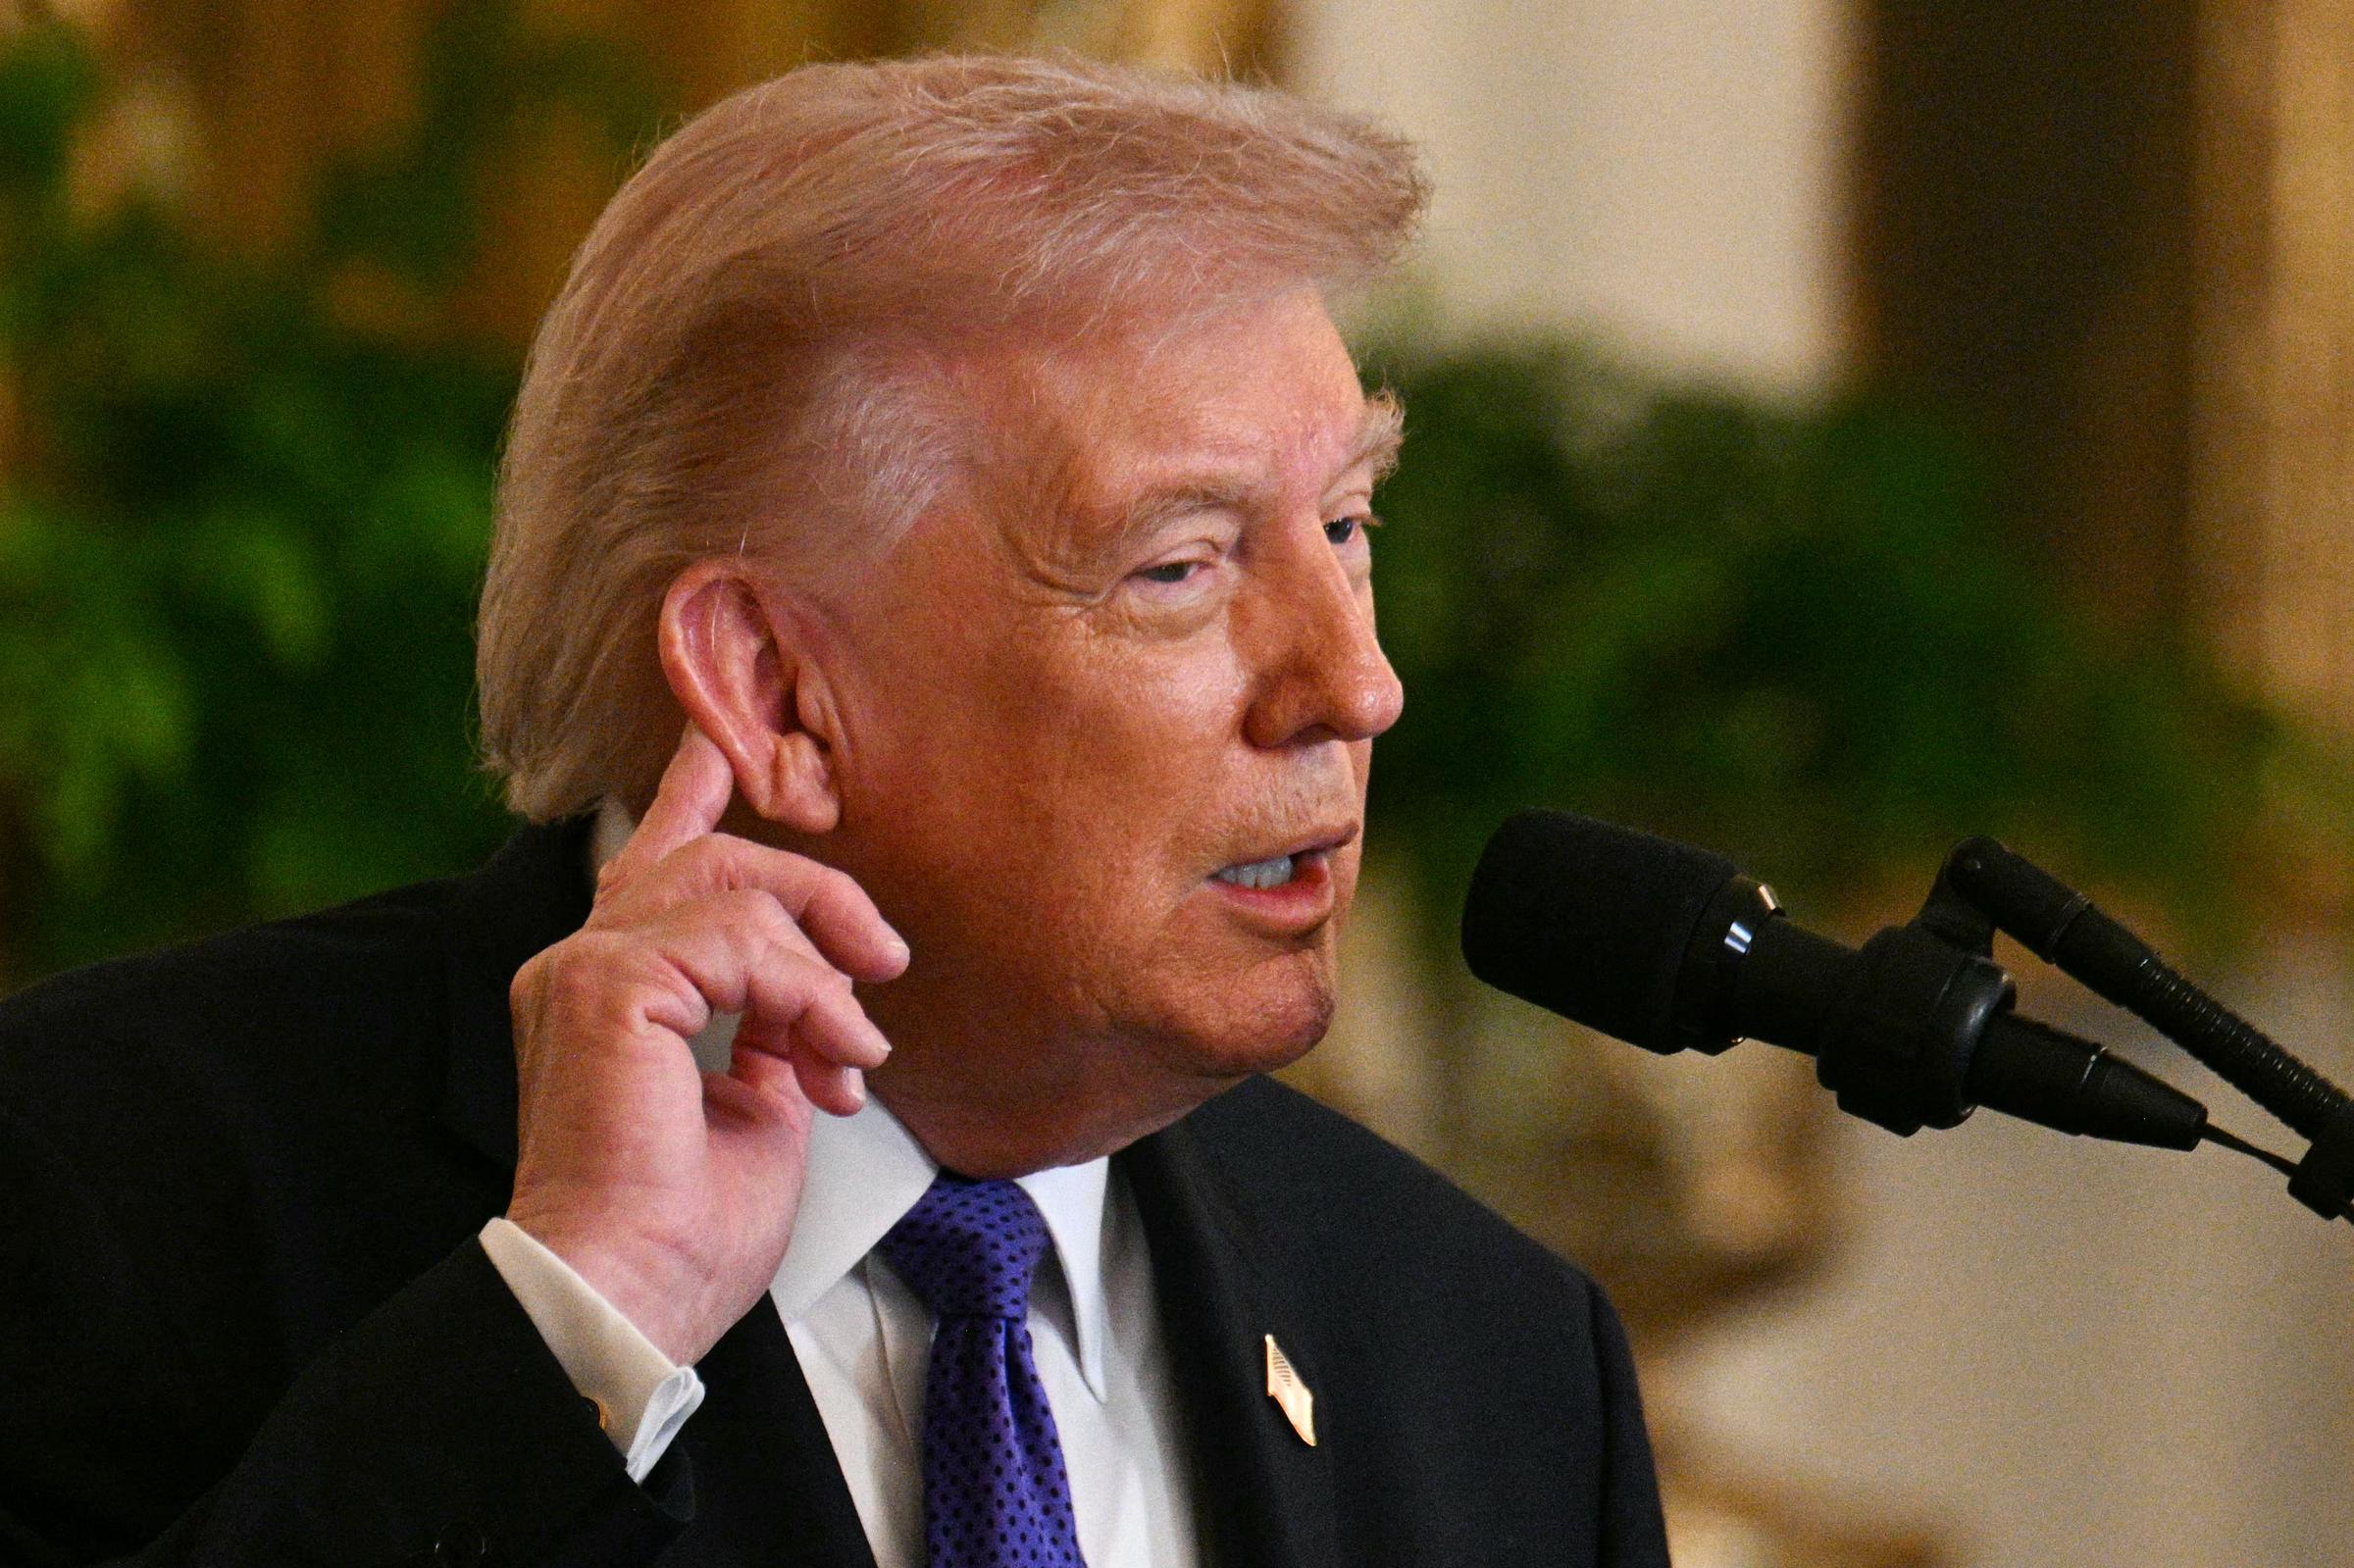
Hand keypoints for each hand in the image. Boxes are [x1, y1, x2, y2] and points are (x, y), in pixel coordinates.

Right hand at [503, 726, 907, 1363]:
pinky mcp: (609, 983)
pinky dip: (808, 997)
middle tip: (884, 955)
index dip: (696, 790)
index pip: (654, 859)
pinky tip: (833, 1057)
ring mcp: (586, 965)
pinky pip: (740, 942)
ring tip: (853, 1049)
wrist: (632, 1293)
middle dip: (817, 893)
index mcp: (610, 988)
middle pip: (715, 858)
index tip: (726, 740)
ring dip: (824, 970)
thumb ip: (769, 1033)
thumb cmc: (679, 1232)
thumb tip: (814, 1005)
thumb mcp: (754, 1108)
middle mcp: (584, 962)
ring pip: (739, 892)